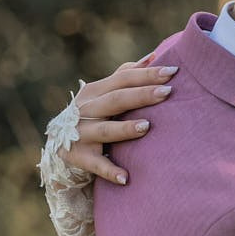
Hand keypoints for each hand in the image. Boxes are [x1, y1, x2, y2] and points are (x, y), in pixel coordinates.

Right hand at [57, 59, 178, 183]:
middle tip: (168, 91)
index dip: (147, 74)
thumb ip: (126, 76)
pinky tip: (126, 178)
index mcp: (94, 91)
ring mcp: (79, 134)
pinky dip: (110, 171)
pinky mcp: (78, 157)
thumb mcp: (105, 94)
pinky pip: (96, 165)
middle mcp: (85, 110)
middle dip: (142, 95)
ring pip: (104, 130)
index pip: (122, 78)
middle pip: (115, 100)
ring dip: (125, 129)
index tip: (173, 70)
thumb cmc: (95, 115)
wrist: (61, 145)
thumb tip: (154, 56)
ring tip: (147, 126)